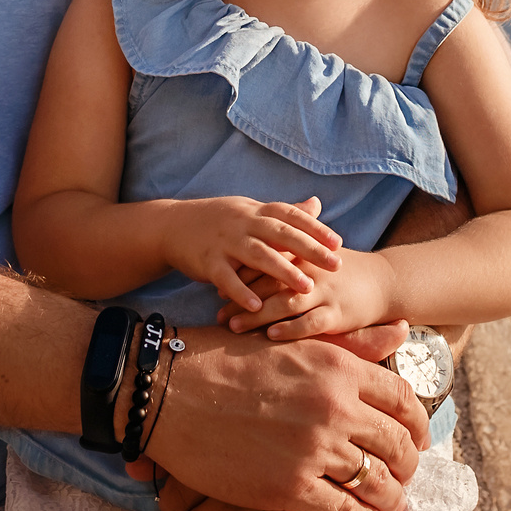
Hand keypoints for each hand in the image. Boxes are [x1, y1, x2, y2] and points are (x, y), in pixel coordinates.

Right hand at [136, 324, 426, 510]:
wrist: (169, 389)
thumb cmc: (227, 357)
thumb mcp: (296, 342)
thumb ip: (355, 343)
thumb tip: (403, 330)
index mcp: (339, 368)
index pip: (403, 400)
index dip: (417, 424)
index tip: (416, 439)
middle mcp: (335, 407)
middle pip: (398, 445)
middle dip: (408, 466)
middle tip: (404, 476)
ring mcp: (313, 449)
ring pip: (377, 483)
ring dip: (389, 498)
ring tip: (387, 504)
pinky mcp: (289, 487)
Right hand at [164, 196, 342, 313]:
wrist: (172, 225)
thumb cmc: (219, 220)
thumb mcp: (250, 210)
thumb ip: (284, 212)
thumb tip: (317, 204)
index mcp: (256, 211)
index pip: (291, 216)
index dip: (315, 228)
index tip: (338, 242)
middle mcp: (243, 223)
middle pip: (281, 234)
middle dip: (310, 249)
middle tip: (336, 264)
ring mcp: (225, 242)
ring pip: (258, 255)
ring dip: (283, 271)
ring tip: (307, 287)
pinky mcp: (208, 262)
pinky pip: (227, 278)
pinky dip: (241, 292)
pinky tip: (257, 306)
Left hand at [221, 247, 398, 339]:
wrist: (384, 281)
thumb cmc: (342, 272)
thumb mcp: (315, 258)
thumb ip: (287, 257)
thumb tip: (252, 262)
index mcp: (303, 255)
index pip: (265, 261)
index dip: (239, 275)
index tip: (216, 288)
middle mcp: (311, 271)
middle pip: (269, 283)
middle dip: (241, 298)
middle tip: (217, 314)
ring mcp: (325, 292)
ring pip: (285, 303)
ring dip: (258, 316)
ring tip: (234, 327)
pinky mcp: (339, 313)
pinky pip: (311, 322)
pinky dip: (290, 328)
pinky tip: (271, 335)